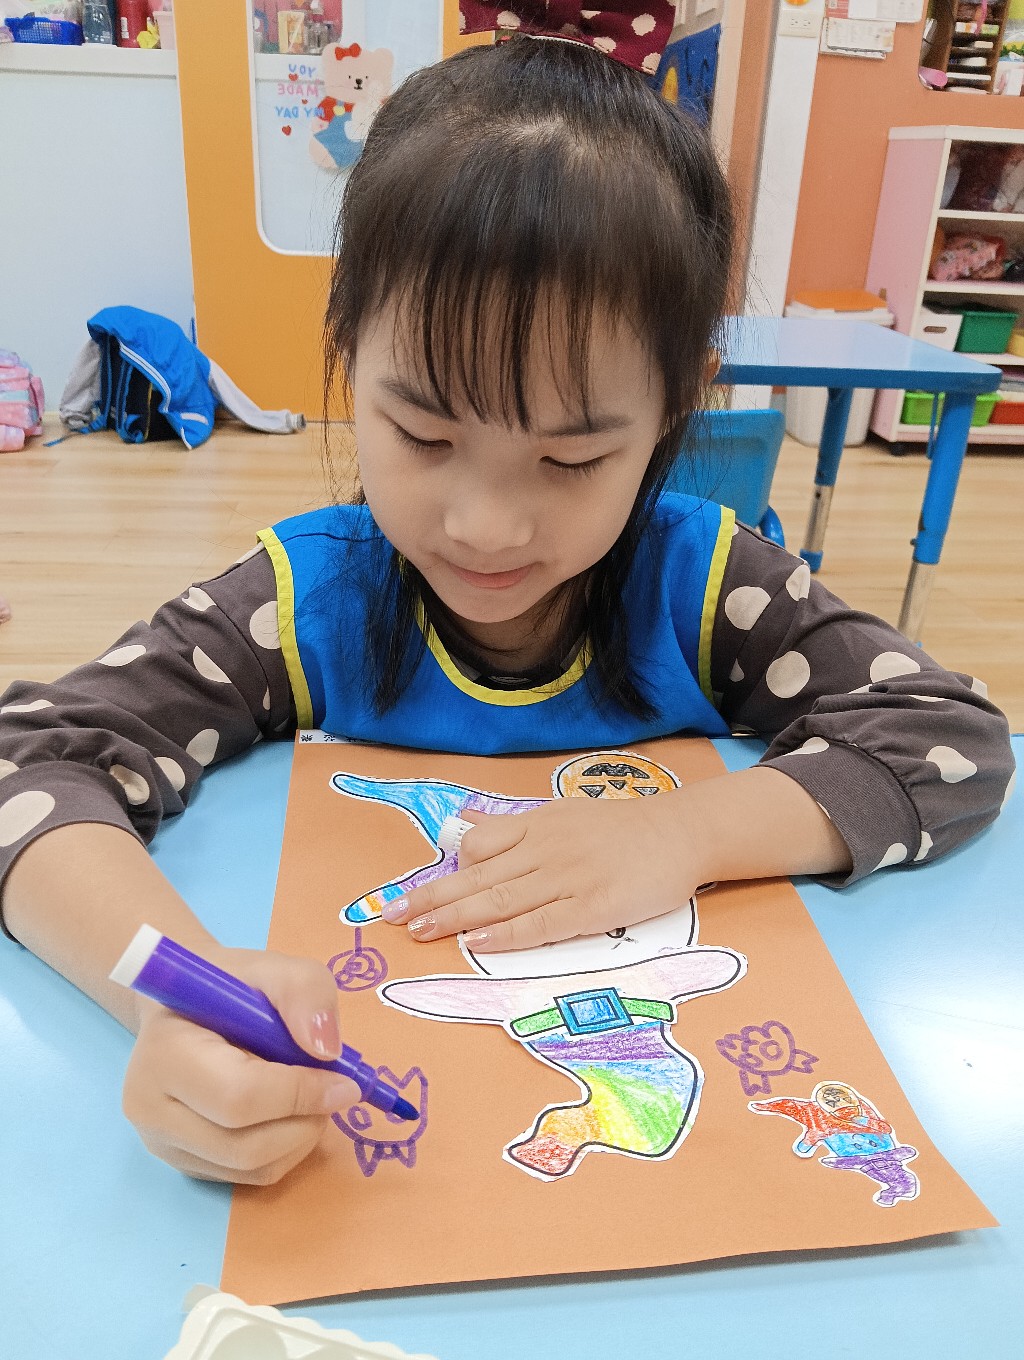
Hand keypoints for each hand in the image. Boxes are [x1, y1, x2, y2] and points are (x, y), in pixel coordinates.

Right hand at [122, 947, 360, 1183]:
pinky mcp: (183, 1166)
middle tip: (333, 1088)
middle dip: (307, 1119)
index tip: (344, 1081)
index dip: (300, 1093)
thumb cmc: (229, 986)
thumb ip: (304, 992)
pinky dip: (287, 1150)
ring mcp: (162, 1145)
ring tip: (310, 1094)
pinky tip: (288, 1112)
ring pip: (254, 1167)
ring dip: (303, 1136)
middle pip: (246, 1145)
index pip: (238, 1096)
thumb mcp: (273, 965)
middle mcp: (150, 1109)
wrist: (185, 1008)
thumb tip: (326, 1050)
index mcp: (164, 1052)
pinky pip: (251, 1177)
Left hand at [383, 793, 703, 951]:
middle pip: (479, 876)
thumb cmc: (622, 828)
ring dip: (458, 917)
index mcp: (537, 827)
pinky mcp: (593, 906)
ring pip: (501, 900)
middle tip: (393, 918)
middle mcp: (545, 851)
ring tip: (422, 933)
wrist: (681, 831)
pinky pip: (542, 923)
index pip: (478, 848)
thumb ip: (513, 825)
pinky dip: (508, 934)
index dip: (441, 873)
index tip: (405, 895)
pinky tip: (479, 943)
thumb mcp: (561, 813)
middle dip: (433, 898)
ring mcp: (568, 879)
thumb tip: (464, 824)